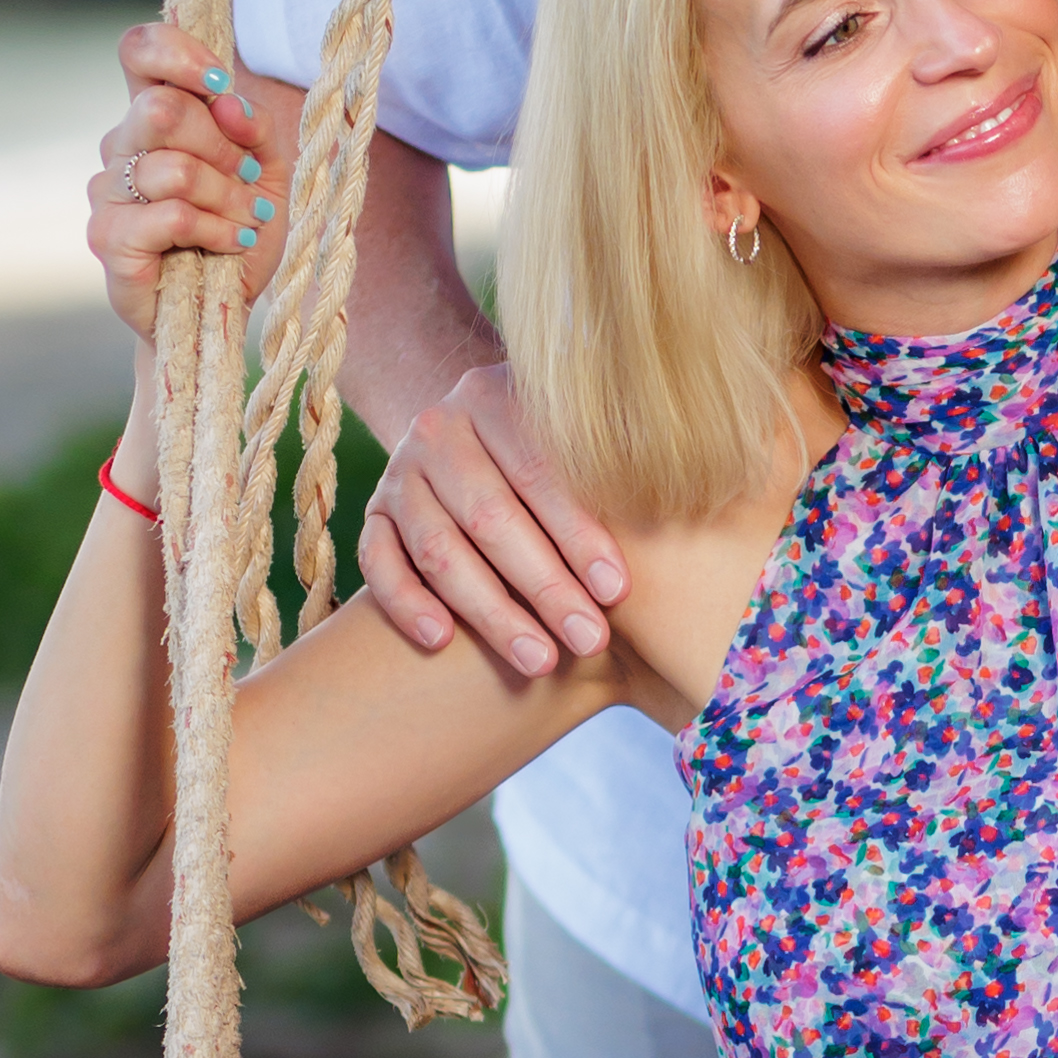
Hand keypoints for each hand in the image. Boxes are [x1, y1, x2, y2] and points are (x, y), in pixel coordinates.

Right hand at [90, 20, 281, 344]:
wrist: (217, 311)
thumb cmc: (237, 233)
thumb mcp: (267, 172)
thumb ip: (254, 127)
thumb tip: (228, 99)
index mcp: (151, 115)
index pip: (138, 50)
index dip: (176, 53)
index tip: (218, 83)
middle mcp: (121, 145)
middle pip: (161, 109)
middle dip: (221, 148)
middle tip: (250, 182)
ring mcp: (106, 190)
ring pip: (173, 168)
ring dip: (227, 197)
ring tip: (246, 221)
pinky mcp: (107, 236)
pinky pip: (171, 215)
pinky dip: (214, 228)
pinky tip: (229, 242)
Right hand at [359, 367, 628, 677]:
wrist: (468, 432)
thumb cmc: (553, 448)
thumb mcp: (581, 433)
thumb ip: (616, 459)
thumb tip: (684, 495)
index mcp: (495, 396)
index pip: (540, 471)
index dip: (580, 535)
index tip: (617, 591)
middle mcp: (439, 429)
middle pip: (490, 517)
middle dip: (545, 587)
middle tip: (589, 641)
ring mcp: (399, 473)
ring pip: (438, 549)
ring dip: (489, 612)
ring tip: (539, 660)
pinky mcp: (373, 514)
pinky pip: (379, 564)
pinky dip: (407, 604)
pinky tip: (442, 643)